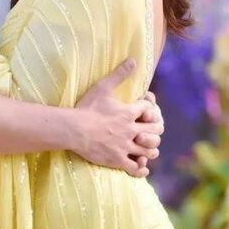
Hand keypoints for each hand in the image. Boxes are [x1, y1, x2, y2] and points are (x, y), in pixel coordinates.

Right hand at [72, 59, 162, 176]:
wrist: (74, 129)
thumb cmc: (86, 108)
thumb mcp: (103, 87)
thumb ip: (119, 74)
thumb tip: (134, 60)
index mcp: (128, 113)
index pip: (149, 110)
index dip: (149, 110)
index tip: (143, 110)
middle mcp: (131, 130)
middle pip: (154, 131)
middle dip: (154, 130)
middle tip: (149, 130)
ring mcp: (125, 146)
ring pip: (148, 150)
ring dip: (150, 149)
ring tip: (146, 148)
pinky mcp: (117, 159)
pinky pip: (135, 168)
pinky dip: (141, 168)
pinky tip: (141, 166)